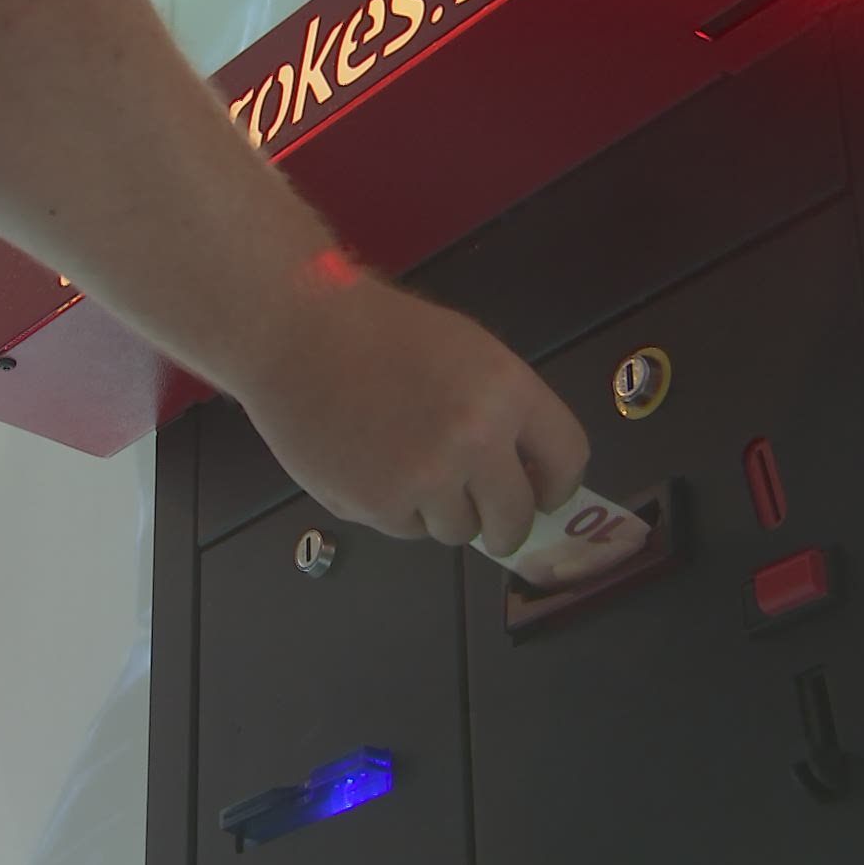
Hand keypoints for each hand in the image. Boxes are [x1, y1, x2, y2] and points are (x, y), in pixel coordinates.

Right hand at [235, 275, 589, 557]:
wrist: (295, 333)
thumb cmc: (375, 332)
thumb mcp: (464, 351)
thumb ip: (500, 409)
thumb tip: (522, 471)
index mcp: (507, 391)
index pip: (567, 459)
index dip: (558, 486)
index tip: (545, 495)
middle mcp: (476, 440)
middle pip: (515, 517)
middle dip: (507, 526)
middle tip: (493, 524)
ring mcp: (427, 477)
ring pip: (458, 531)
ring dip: (442, 513)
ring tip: (408, 469)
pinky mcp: (380, 505)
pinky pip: (408, 530)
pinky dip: (396, 510)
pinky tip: (372, 467)